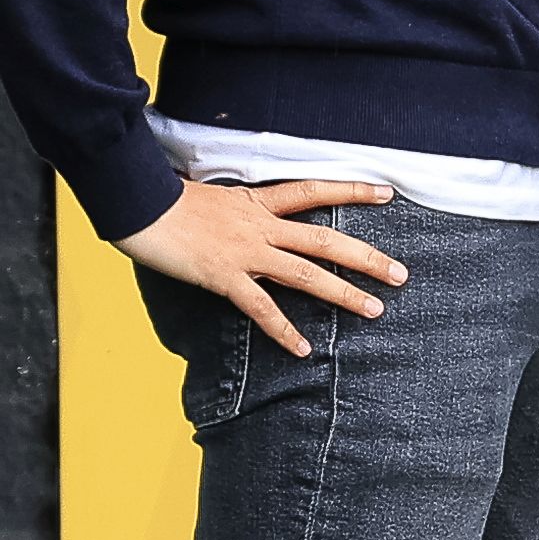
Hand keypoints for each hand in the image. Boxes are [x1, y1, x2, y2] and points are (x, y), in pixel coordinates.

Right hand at [117, 174, 405, 357]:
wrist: (138, 203)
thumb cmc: (165, 198)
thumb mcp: (209, 195)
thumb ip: (235, 208)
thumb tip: (242, 213)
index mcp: (256, 203)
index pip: (313, 191)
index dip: (351, 191)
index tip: (386, 194)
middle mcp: (259, 226)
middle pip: (324, 240)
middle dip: (366, 258)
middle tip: (401, 274)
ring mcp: (244, 252)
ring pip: (305, 273)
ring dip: (343, 293)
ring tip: (375, 310)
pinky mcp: (224, 276)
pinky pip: (261, 308)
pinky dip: (284, 330)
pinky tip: (304, 348)